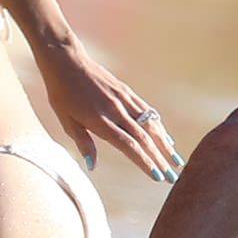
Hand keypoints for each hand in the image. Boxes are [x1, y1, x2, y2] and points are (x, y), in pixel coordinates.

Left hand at [37, 44, 180, 180]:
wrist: (66, 60)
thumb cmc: (61, 93)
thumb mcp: (66, 121)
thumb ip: (83, 143)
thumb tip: (92, 166)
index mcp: (101, 122)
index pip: (129, 147)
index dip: (145, 163)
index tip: (158, 177)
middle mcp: (117, 111)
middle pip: (144, 139)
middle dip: (160, 159)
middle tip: (173, 176)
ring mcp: (124, 99)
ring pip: (150, 124)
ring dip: (165, 143)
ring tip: (176, 159)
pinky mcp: (126, 91)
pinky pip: (147, 111)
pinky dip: (158, 125)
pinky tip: (165, 136)